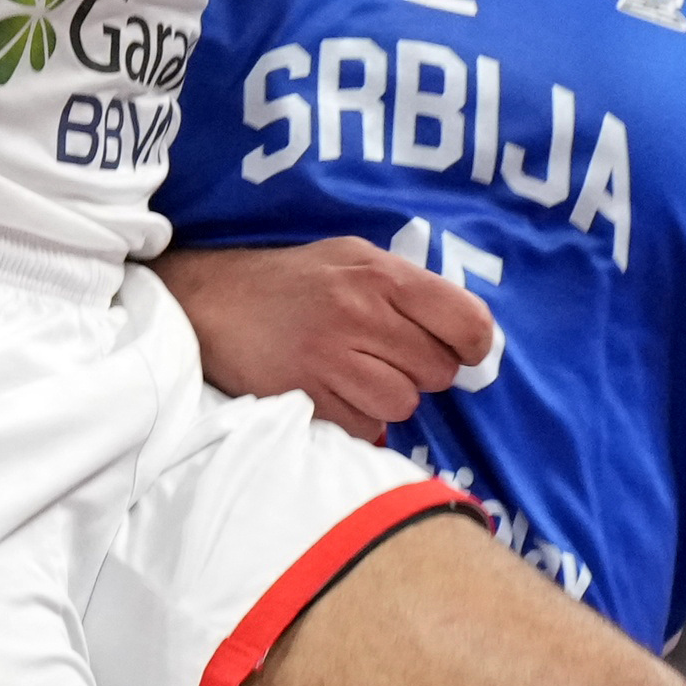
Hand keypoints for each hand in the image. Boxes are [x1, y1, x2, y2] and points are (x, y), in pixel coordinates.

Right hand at [155, 239, 493, 429]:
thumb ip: (408, 288)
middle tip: (389, 356)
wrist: (211, 302)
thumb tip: (466, 333)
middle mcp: (360, 315)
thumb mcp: (353, 257)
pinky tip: (333, 392)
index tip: (462, 349)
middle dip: (422, 370)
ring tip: (357, 374)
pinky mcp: (307, 399)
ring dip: (388, 398)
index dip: (474, 344)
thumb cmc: (292, 281)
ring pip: (403, 405)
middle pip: (438, 372)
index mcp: (380, 275)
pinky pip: (366, 428)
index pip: (467, 321)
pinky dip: (357, 418)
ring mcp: (331, 360)